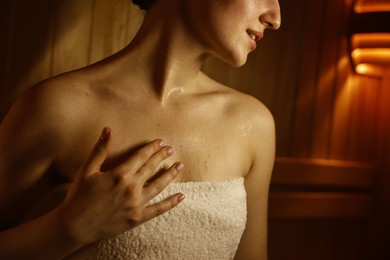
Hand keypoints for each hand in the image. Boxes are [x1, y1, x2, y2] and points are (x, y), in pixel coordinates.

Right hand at [57, 127, 183, 246]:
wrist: (74, 226)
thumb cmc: (78, 196)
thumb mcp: (88, 170)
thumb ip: (100, 149)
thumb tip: (108, 129)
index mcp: (119, 174)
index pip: (141, 156)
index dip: (152, 148)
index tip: (161, 142)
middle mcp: (131, 187)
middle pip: (151, 168)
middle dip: (162, 157)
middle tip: (171, 149)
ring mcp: (136, 203)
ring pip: (159, 185)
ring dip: (170, 175)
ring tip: (180, 166)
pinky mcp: (137, 217)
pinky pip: (158, 209)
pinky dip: (171, 203)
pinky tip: (181, 196)